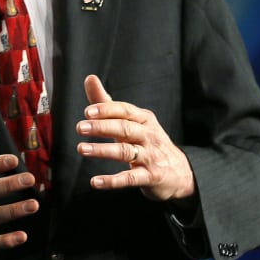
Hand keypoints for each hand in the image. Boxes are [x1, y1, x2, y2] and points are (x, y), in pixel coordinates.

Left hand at [76, 75, 195, 201]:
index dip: (107, 110)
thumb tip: (89, 78)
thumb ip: (107, 103)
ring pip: (125, 152)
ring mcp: (150, 157)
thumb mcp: (131, 122)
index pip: (125, 111)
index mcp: (144, 119)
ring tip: (81, 148)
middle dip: (102, 127)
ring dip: (102, 150)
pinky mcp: (150, 177)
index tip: (87, 112)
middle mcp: (149, 135)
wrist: (179, 172)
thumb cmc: (147, 142)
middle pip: (125, 128)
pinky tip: (95, 181)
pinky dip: (112, 181)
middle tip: (80, 127)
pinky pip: (129, 178)